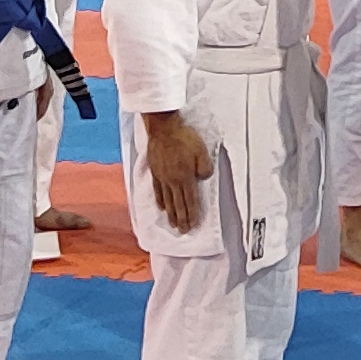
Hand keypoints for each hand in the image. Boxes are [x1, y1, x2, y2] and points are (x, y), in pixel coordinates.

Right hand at [144, 108, 211, 231]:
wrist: (163, 128)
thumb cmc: (184, 137)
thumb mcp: (202, 151)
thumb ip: (205, 168)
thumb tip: (203, 178)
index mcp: (186, 177)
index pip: (190, 201)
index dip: (193, 214)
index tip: (193, 225)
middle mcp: (173, 181)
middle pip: (178, 204)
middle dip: (182, 219)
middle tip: (183, 231)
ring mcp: (162, 177)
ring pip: (167, 200)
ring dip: (171, 214)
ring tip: (173, 224)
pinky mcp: (155, 172)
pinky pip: (157, 190)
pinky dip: (159, 201)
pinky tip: (161, 207)